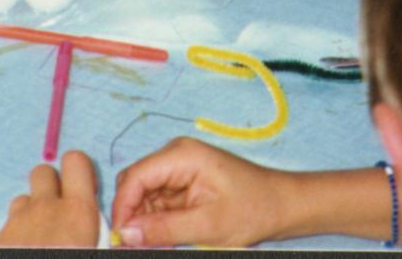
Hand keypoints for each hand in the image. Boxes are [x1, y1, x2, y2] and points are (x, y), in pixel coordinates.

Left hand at [0, 151, 100, 247]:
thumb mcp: (96, 246)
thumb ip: (96, 227)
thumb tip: (101, 226)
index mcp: (77, 212)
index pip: (76, 161)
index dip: (82, 172)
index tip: (88, 191)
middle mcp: (46, 209)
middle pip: (44, 171)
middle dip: (54, 185)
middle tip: (63, 213)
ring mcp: (17, 221)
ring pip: (24, 197)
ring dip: (34, 209)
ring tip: (45, 233)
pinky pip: (9, 221)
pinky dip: (18, 229)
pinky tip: (26, 246)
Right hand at [110, 137, 292, 248]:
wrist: (281, 206)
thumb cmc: (253, 209)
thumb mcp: (207, 226)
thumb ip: (164, 229)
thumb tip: (127, 234)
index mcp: (181, 156)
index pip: (136, 177)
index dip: (122, 207)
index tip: (119, 237)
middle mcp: (175, 156)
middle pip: (136, 183)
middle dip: (131, 215)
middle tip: (132, 245)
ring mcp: (178, 168)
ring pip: (144, 195)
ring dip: (144, 221)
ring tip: (153, 245)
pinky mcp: (182, 182)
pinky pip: (158, 201)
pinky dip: (156, 221)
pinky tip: (163, 238)